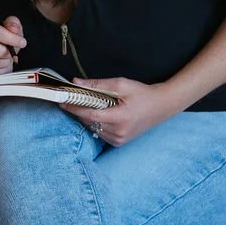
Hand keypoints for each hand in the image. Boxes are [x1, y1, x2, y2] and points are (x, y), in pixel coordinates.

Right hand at [0, 17, 25, 77]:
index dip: (10, 37)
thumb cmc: (1, 41)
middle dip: (5, 52)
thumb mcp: (10, 29)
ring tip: (7, 60)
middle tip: (12, 53)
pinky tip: (2, 66)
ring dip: (3, 62)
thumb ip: (13, 25)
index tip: (21, 42)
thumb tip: (13, 29)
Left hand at [63, 77, 181, 145]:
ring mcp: (119, 139)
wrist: (162, 105)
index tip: (62, 101)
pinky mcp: (119, 142)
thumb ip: (97, 84)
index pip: (89, 115)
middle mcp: (119, 132)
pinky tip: (97, 114)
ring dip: (86, 118)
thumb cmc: (142, 93)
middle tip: (70, 100)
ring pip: (93, 128)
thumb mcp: (121, 84)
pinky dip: (95, 124)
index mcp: (120, 118)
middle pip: (89, 122)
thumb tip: (76, 82)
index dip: (74, 108)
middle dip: (78, 111)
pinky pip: (99, 133)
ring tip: (84, 105)